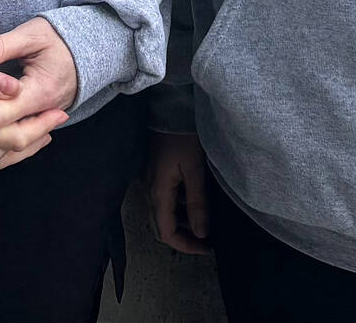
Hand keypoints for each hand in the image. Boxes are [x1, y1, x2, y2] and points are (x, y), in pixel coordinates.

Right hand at [147, 131, 211, 253]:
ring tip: (204, 221)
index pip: (166, 233)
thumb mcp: (195, 170)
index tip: (207, 247)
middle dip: (183, 237)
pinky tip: (194, 201)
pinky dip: (177, 207)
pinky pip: (162, 198)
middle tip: (206, 240)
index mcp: (158, 192)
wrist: (169, 107)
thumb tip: (201, 233)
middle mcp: (148, 189)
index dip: (186, 246)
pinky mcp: (152, 171)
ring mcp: (148, 180)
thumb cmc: (182, 135)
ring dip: (180, 222)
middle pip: (161, 226)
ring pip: (161, 213)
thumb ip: (198, 203)